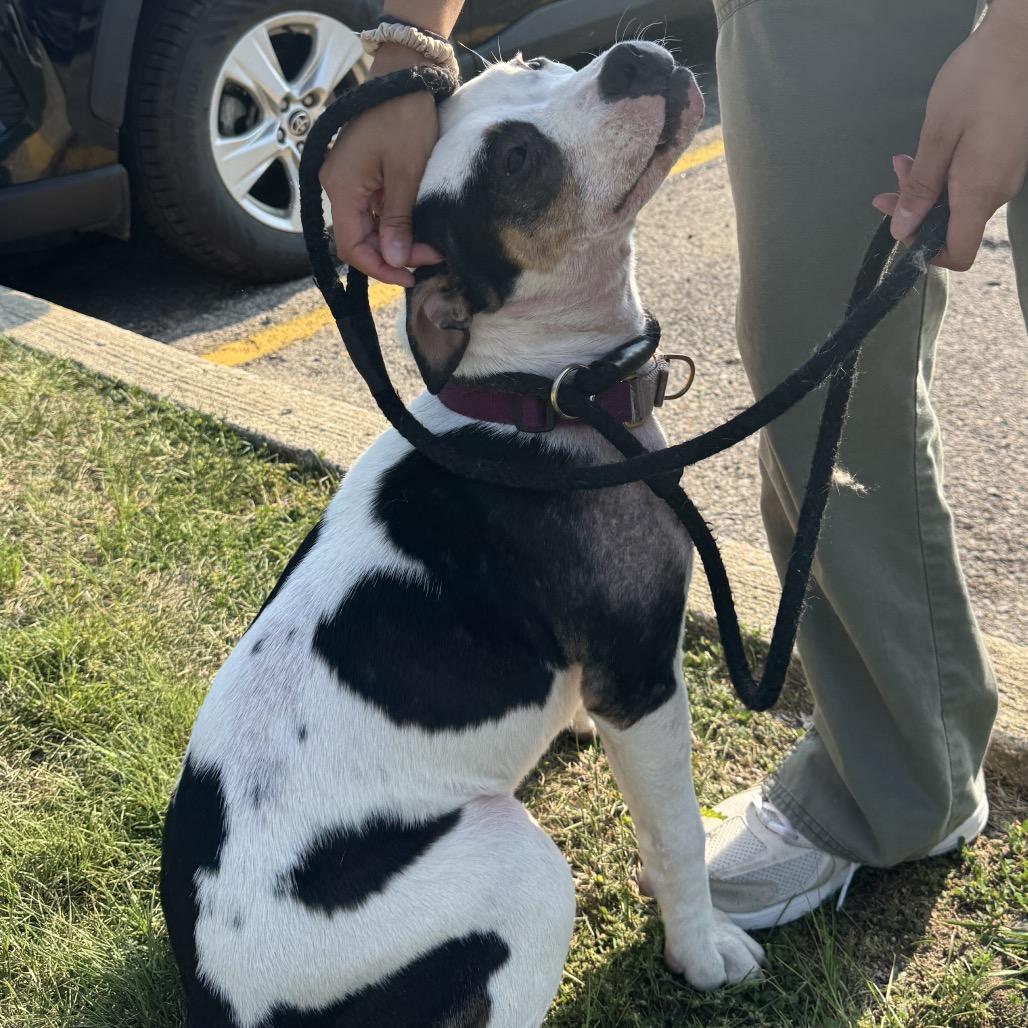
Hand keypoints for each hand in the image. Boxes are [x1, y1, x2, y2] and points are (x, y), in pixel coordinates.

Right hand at [319, 43, 442, 285]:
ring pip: (369, 228)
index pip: (352, 247)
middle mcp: (338, 186)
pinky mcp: (364, 175)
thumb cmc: (404, 115)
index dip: (380, 268)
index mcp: (341, 187)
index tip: (410, 276)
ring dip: (397, 241)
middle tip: (430, 258)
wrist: (406, 74)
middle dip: (394, 255)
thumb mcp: (407, 172)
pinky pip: (375, 211)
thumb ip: (398, 219)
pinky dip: (396, 224)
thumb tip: (395, 260)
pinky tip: (418, 228)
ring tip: (429, 245)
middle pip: (360, 240)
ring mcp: (350, 180)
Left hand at [872, 2, 1027, 270]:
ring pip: (958, 201)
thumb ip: (920, 189)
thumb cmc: (978, 81)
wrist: (1019, 40)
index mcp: (979, 192)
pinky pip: (971, 181)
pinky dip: (945, 174)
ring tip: (903, 162)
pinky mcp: (1006, 158)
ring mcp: (1005, 174)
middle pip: (952, 226)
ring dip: (926, 189)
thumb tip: (902, 230)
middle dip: (916, 212)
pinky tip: (927, 153)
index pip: (957, 253)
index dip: (926, 252)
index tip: (901, 230)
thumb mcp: (937, 136)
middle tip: (888, 187)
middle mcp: (997, 191)